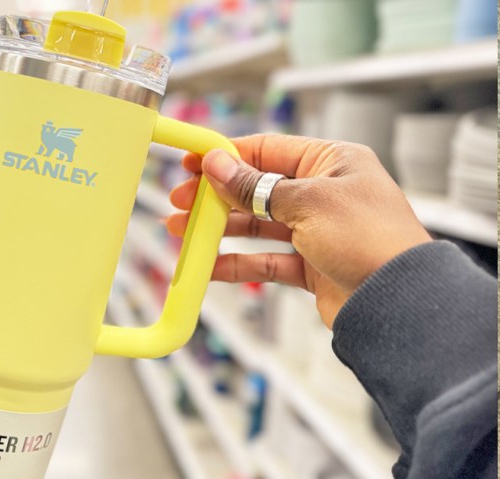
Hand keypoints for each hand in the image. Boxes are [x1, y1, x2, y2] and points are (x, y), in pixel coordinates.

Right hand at [166, 134, 431, 327]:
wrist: (400, 303)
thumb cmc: (369, 239)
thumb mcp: (306, 202)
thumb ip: (255, 185)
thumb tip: (217, 162)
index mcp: (332, 161)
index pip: (267, 149)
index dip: (226, 155)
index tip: (190, 162)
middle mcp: (324, 192)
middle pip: (257, 187)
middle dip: (215, 195)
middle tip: (180, 200)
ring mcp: (317, 231)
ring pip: (257, 225)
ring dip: (219, 228)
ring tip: (181, 232)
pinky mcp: (311, 266)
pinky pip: (265, 259)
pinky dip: (236, 262)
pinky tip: (207, 265)